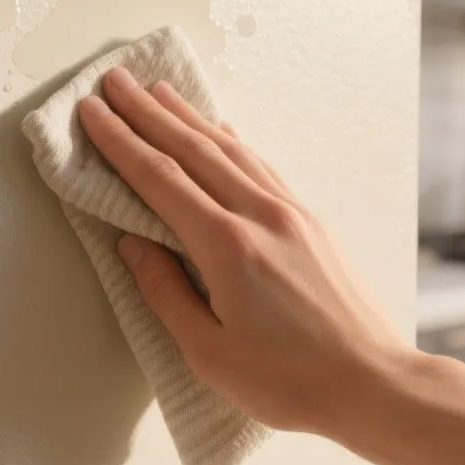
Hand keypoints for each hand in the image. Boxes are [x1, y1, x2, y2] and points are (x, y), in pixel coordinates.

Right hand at [77, 67, 414, 437]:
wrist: (373, 383)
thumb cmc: (290, 380)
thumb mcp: (209, 352)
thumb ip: (164, 292)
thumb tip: (132, 245)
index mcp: (226, 246)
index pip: (159, 179)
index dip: (120, 142)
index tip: (92, 113)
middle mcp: (259, 215)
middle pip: (191, 149)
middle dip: (146, 112)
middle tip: (114, 81)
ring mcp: (289, 213)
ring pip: (229, 149)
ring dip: (188, 117)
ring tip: (158, 91)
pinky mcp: (309, 221)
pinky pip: (260, 165)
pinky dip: (230, 141)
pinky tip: (219, 130)